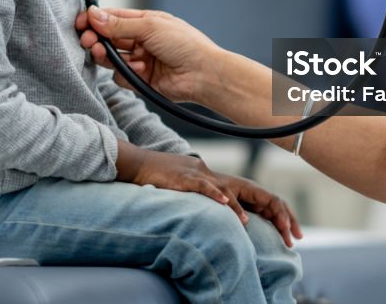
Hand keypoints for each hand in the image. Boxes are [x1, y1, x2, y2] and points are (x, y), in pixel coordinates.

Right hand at [76, 7, 221, 103]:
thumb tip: (94, 15)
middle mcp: (142, 41)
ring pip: (112, 58)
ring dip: (106, 56)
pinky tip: (139, 70)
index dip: (95, 20)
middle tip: (88, 40)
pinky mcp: (141, 80)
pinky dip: (126, 74)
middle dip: (97, 39)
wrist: (203, 74)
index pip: (113, 18)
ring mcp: (141, 61)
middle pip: (109, 39)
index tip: (81, 23)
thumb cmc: (186, 45)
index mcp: (145, 22)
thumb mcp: (150, 26)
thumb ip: (119, 24)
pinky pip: (121, 77)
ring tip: (104, 53)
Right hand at [115, 141, 301, 245]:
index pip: (260, 196)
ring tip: (254, 226)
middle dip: (278, 213)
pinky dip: (216, 196)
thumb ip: (213, 197)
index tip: (293, 232)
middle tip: (292, 234)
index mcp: (224, 183)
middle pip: (257, 193)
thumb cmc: (168, 177)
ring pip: (232, 192)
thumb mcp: (196, 189)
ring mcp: (204, 177)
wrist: (142, 164)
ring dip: (244, 209)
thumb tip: (227, 210)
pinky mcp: (186, 179)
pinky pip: (204, 188)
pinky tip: (226, 206)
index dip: (280, 212)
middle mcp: (219, 178)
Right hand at [116, 142, 247, 221]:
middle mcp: (199, 169)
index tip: (245, 215)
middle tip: (250, 222)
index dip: (235, 200)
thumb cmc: (151, 174)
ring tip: (244, 221)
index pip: (221, 185)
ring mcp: (192, 172)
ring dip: (233, 205)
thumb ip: (185, 189)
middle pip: (226, 187)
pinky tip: (223, 202)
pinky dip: (214, 194)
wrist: (135, 163)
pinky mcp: (182, 177)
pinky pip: (202, 185)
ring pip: (219, 188)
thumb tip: (191, 206)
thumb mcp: (173, 180)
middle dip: (240, 205)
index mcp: (198, 170)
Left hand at [213, 172, 303, 246]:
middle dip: (290, 221)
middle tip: (298, 237)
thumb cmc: (215, 187)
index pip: (274, 201)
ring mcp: (257, 201)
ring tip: (291, 242)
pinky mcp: (253, 207)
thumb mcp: (225, 196)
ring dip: (285, 226)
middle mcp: (258, 194)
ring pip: (276, 213)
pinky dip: (276, 226)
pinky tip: (280, 236)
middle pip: (280, 207)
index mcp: (253, 189)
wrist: (206, 182)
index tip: (285, 228)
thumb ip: (235, 207)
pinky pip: (269, 217)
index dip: (281, 214)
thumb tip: (246, 222)